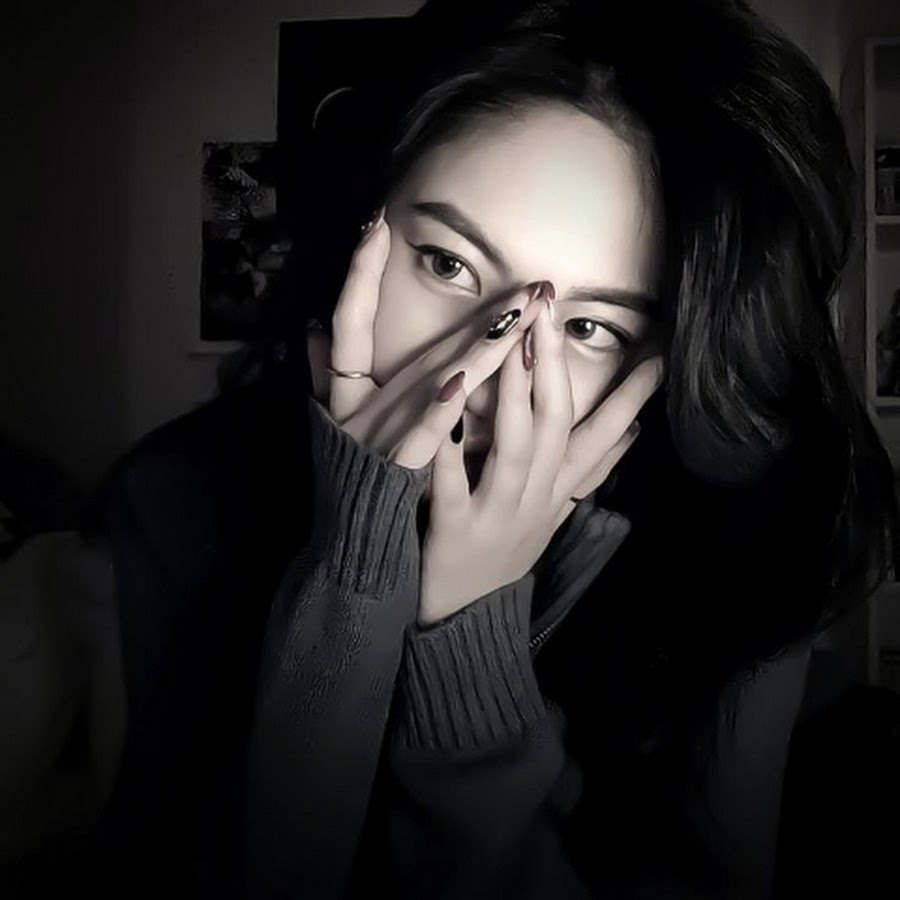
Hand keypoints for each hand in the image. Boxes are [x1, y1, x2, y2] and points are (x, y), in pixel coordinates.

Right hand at [308, 208, 544, 469]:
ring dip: (478, 345)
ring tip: (521, 310)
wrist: (346, 541)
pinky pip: (422, 436)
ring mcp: (382, 435)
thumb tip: (315, 326)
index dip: (361, 273)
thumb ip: (325, 373)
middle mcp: (365, 406)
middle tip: (522, 274)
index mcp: (350, 391)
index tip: (375, 222)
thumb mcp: (334, 421)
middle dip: (472, 307)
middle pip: (423, 346)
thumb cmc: (347, 475)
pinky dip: (439, 411)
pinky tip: (462, 382)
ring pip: (435, 381)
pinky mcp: (396, 467)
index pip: (352, 320)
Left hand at [420, 298, 663, 623]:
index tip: (659, 354)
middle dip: (556, 367)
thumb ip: (589, 469)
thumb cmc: (505, 551)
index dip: (632, 397)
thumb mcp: (555, 511)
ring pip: (517, 449)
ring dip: (516, 396)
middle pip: (558, 426)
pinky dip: (453, 454)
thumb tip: (632, 433)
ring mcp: (499, 515)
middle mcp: (537, 498)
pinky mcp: (456, 531)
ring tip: (514, 347)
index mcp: (557, 489)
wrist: (465, 617)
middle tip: (550, 311)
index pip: (604, 435)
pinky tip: (447, 420)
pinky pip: (455, 488)